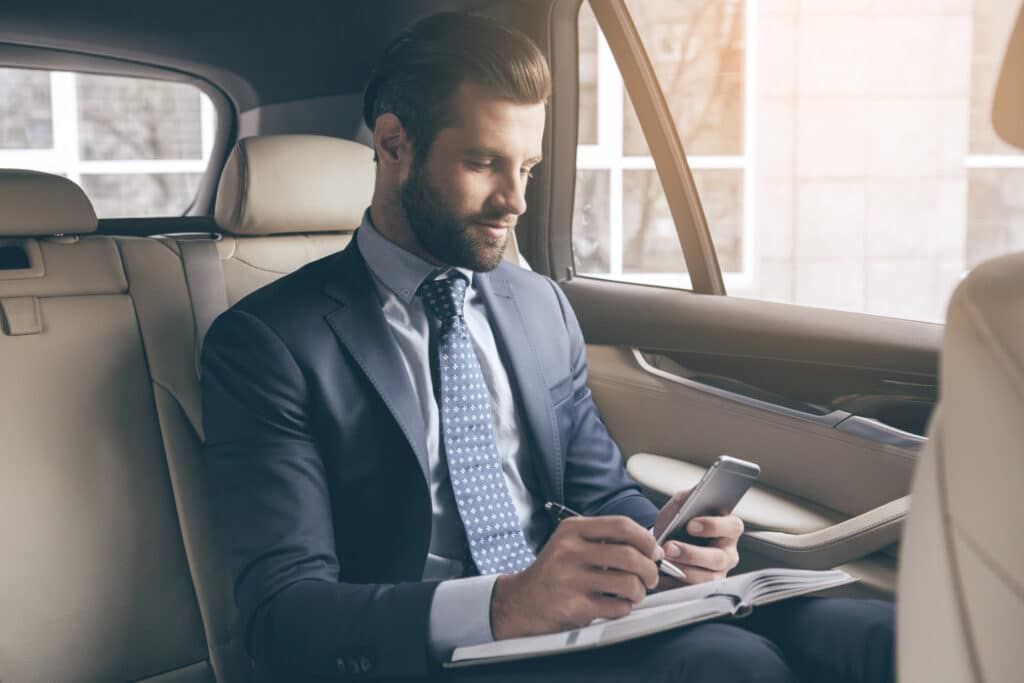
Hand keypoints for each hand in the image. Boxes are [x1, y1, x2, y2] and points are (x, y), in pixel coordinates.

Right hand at [490, 515, 662, 639]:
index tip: (654, 551)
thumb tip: (649, 546)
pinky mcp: (574, 607)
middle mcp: (570, 551)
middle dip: (650, 569)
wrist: (522, 602)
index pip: (621, 525)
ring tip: (634, 593)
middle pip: (630, 555)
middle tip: (651, 577)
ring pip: (628, 583)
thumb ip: (603, 539)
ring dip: (640, 591)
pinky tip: (615, 606)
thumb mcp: (570, 543)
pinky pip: (617, 608)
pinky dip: (624, 608)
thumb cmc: (554, 572)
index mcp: (572, 530)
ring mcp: (571, 580)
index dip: (646, 539)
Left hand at [651, 489, 742, 586]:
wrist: (667, 541)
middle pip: (718, 558)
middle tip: (668, 547)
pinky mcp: (704, 589)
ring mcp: (718, 573)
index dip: (713, 526)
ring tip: (663, 563)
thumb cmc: (679, 522)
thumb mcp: (681, 506)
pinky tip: (660, 576)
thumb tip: (690, 495)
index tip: (690, 525)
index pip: (732, 527)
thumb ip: (686, 498)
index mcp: (729, 529)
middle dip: (691, 553)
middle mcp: (728, 553)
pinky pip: (692, 592)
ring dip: (683, 571)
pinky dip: (674, 585)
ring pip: (707, 579)